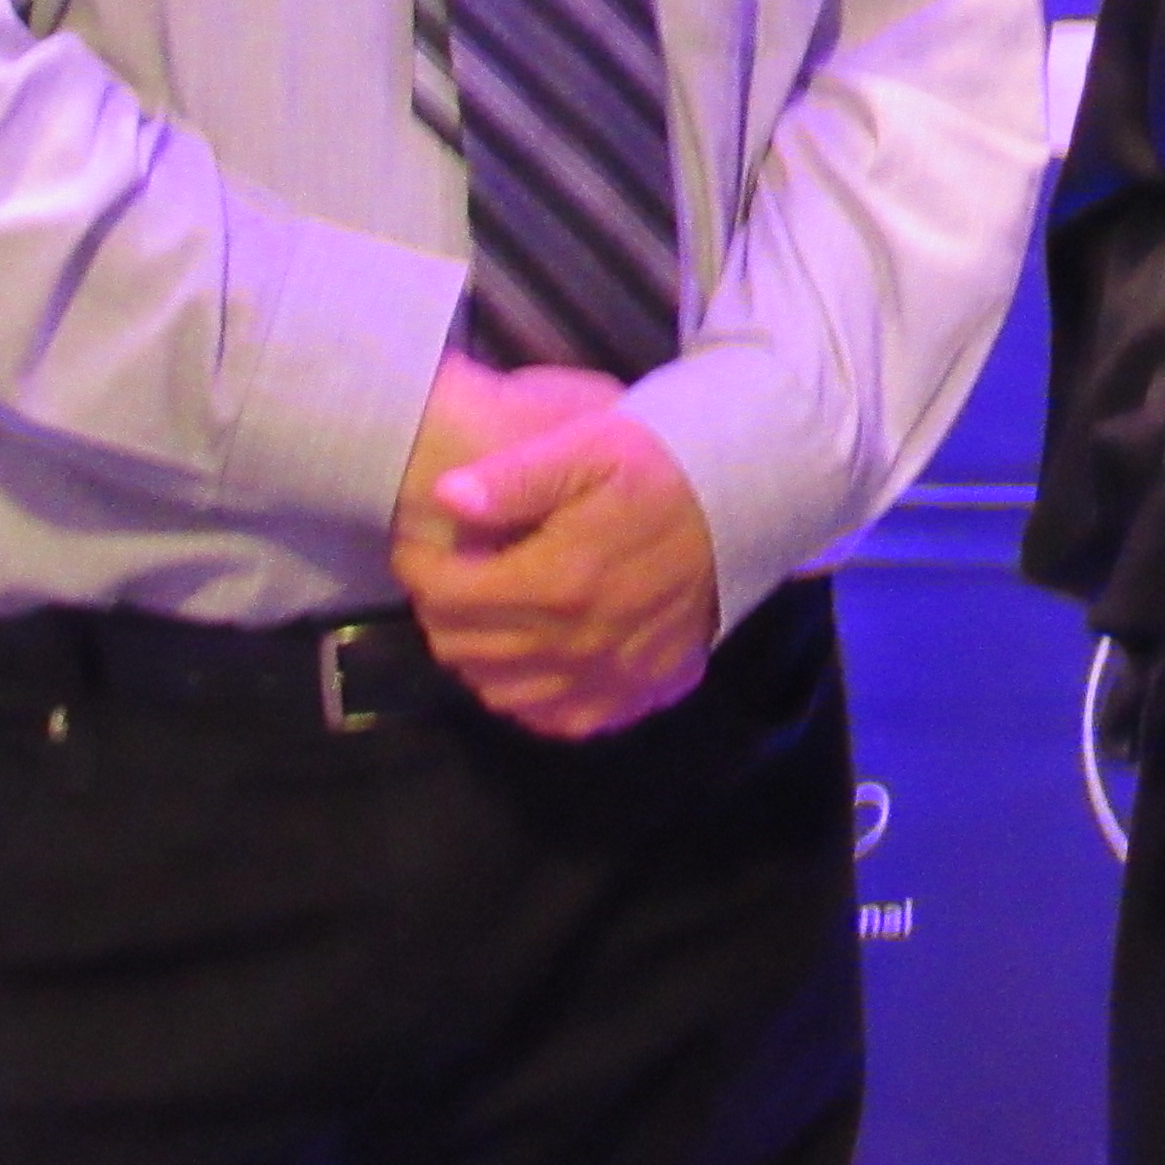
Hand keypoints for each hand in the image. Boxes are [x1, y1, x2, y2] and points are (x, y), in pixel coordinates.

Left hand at [392, 366, 718, 739]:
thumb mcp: (589, 444)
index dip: (419, 568)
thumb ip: (514, 477)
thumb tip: (446, 498)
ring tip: (482, 614)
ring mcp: (612, 676)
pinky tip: (531, 661)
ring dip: (477, 658)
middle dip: (441, 612)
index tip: (418, 544)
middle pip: (468, 649)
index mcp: (558, 579)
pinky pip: (561, 719)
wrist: (746, 497)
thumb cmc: (661, 462)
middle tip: (448, 576)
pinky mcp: (640, 692)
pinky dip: (530, 698)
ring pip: (504, 692)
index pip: (448, 596)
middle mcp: (580, 642)